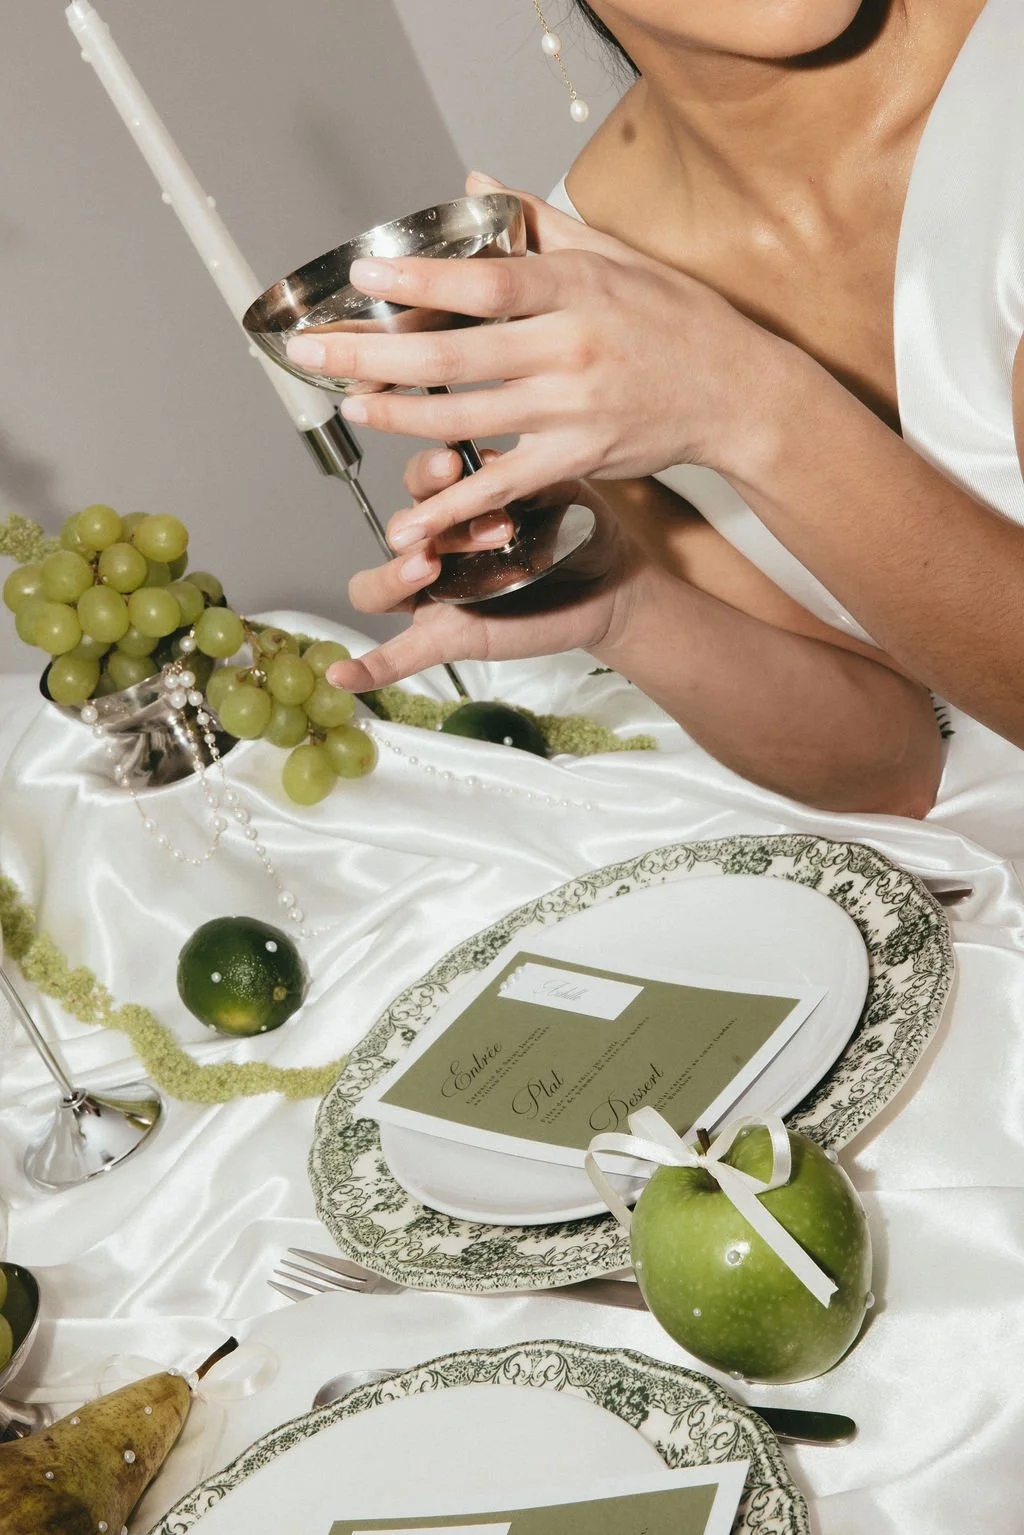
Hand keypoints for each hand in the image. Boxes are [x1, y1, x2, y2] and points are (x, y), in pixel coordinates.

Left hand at [284, 172, 771, 546]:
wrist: (738, 394)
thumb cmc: (680, 321)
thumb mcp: (618, 256)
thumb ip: (540, 225)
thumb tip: (476, 182)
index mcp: (578, 289)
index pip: (486, 284)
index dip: (420, 283)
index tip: (365, 278)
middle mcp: (570, 351)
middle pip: (456, 355)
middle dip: (376, 355)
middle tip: (316, 351)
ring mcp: (571, 413)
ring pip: (467, 419)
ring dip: (398, 416)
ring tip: (349, 404)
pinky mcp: (576, 461)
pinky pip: (502, 486)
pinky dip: (454, 507)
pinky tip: (410, 519)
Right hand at [325, 450, 634, 692]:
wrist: (611, 586)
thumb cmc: (579, 533)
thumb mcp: (554, 492)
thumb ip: (516, 477)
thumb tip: (486, 457)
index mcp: (455, 503)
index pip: (418, 481)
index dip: (429, 471)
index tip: (455, 462)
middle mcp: (435, 545)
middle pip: (397, 530)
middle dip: (429, 522)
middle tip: (485, 526)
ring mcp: (434, 594)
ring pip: (376, 587)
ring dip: (392, 576)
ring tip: (426, 569)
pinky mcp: (446, 636)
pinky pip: (397, 654)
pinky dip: (367, 667)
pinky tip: (344, 674)